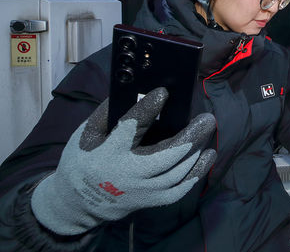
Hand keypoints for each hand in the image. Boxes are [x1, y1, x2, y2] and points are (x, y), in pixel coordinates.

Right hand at [31, 88, 216, 235]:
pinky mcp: (150, 201)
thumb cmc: (83, 160)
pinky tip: (208, 155)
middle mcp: (127, 173)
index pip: (130, 128)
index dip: (147, 109)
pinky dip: (197, 172)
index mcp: (108, 153)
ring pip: (177, 172)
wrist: (77, 203)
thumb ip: (107, 114)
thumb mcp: (84, 134)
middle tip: (207, 118)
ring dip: (197, 151)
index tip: (163, 93)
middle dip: (190, 136)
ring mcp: (142, 191)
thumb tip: (134, 91)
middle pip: (166, 155)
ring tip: (207, 130)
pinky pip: (180, 189)